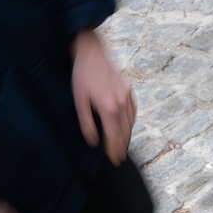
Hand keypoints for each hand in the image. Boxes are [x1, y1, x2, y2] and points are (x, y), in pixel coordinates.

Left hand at [71, 28, 135, 165]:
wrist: (92, 52)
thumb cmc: (83, 75)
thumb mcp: (79, 100)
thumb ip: (87, 123)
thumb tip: (93, 141)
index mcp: (108, 108)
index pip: (114, 136)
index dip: (114, 150)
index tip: (114, 160)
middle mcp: (121, 104)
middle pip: (124, 132)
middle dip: (121, 147)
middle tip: (119, 158)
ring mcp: (127, 97)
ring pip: (130, 123)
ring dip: (127, 137)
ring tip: (122, 147)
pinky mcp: (129, 90)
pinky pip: (133, 112)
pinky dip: (131, 123)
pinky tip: (126, 127)